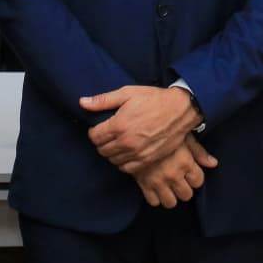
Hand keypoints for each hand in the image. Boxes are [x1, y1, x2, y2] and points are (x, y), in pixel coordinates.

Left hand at [80, 86, 200, 172]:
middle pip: (102, 150)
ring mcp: (137, 153)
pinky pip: (127, 168)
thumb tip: (82, 102)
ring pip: (113, 160)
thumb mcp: (127, 93)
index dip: (94, 132)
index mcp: (118, 125)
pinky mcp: (148, 160)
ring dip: (112, 153)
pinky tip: (127, 152)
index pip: (94, 137)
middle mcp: (126, 142)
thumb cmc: (153, 99)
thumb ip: (103, 100)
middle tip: (109, 134)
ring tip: (118, 142)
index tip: (100, 127)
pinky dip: (123, 162)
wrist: (180, 110)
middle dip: (102, 142)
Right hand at [133, 135, 218, 208]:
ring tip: (167, 186)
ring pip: (170, 202)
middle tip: (178, 179)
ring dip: (170, 196)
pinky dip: (155, 197)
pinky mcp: (143, 184)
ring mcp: (158, 181)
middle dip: (184, 188)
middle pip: (186, 195)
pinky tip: (155, 187)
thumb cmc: (162, 130)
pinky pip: (153, 202)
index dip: (194, 178)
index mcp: (185, 162)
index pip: (198, 181)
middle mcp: (173, 174)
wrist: (135, 130)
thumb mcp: (182, 135)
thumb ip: (198, 151)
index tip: (189, 172)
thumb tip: (213, 163)